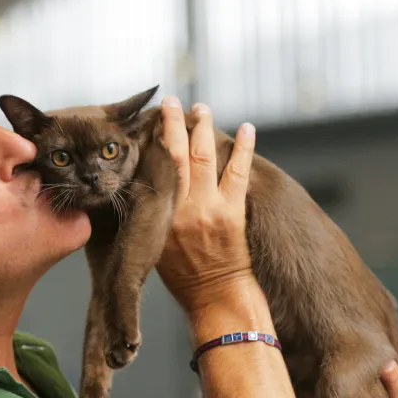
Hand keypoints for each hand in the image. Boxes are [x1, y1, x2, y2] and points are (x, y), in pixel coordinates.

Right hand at [153, 97, 256, 313]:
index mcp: (161, 215)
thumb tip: (150, 181)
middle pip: (177, 154)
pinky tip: (247, 128)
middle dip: (174, 123)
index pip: (155, 166)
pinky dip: (244, 148)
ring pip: (206, 156)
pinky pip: (240, 172)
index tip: (153, 117)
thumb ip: (153, 212)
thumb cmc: (183, 275)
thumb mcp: (154, 244)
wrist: (216, 296)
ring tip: (201, 109)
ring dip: (203, 128)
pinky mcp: (234, 211)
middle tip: (174, 101)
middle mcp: (183, 207)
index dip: (155, 138)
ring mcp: (210, 207)